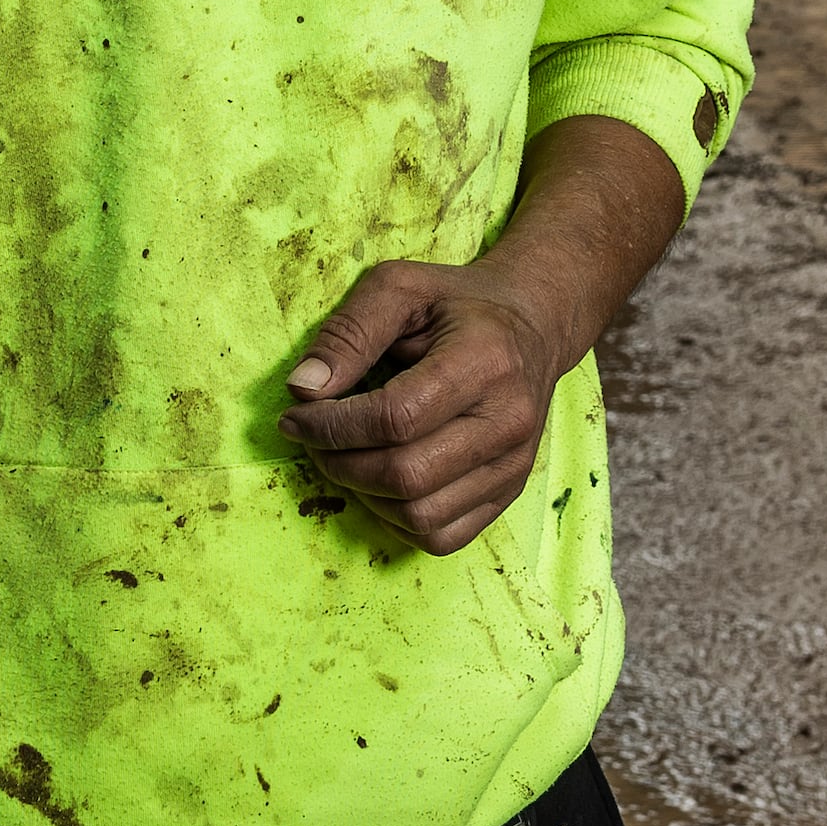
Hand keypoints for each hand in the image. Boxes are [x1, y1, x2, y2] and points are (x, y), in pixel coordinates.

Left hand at [279, 260, 575, 554]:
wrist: (532, 325)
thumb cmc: (458, 303)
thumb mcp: (399, 288)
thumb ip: (349, 333)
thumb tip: (302, 389)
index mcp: (485, 361)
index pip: (396, 418)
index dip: (333, 426)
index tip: (295, 416)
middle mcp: (508, 421)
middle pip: (406, 474)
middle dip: (340, 464)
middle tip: (313, 439)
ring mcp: (513, 465)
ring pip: (420, 516)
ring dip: (363, 494)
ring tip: (344, 457)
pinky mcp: (509, 492)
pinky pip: (442, 537)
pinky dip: (396, 520)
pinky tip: (379, 484)